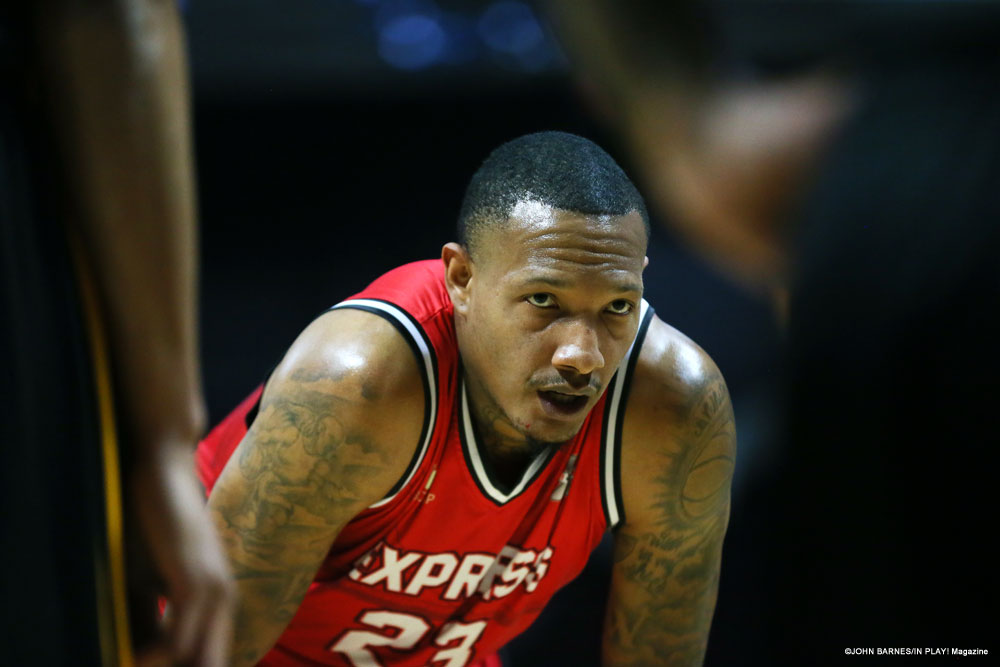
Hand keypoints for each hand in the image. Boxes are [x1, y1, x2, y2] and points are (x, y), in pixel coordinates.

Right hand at [130, 443, 233, 666]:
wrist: (162, 472)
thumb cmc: (151, 525)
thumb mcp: (148, 579)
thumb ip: (151, 616)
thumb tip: (140, 655)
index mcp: (218, 599)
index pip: (212, 655)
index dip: (193, 666)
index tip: (152, 664)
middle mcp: (224, 599)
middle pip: (212, 662)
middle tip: (142, 666)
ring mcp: (215, 590)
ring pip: (200, 658)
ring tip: (134, 664)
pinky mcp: (195, 582)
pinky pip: (182, 641)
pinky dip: (158, 657)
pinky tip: (135, 656)